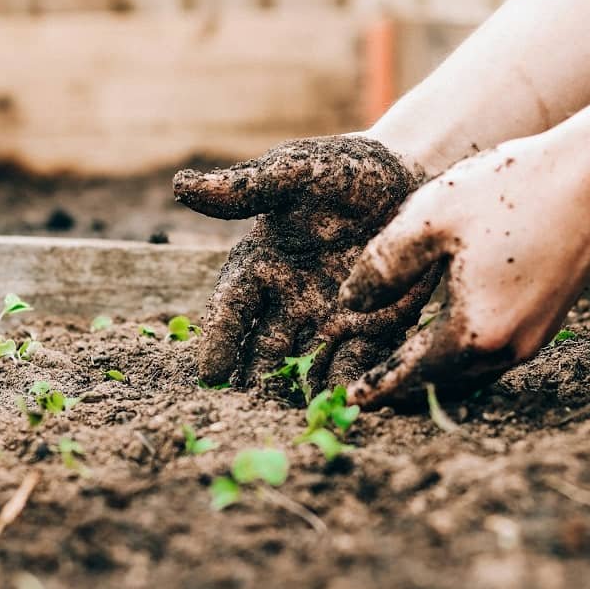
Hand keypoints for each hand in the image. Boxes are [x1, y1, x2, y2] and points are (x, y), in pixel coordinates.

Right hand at [174, 135, 439, 390]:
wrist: (408, 175)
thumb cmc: (342, 170)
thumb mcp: (295, 172)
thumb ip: (247, 188)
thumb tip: (181, 186)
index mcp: (260, 265)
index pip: (232, 308)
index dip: (220, 339)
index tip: (210, 373)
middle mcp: (289, 300)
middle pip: (265, 348)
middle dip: (256, 379)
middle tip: (248, 411)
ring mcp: (329, 319)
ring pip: (306, 364)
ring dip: (299, 391)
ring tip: (294, 419)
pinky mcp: (372, 328)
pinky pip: (357, 362)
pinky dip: (349, 384)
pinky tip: (345, 405)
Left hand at [339, 131, 589, 405]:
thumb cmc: (512, 190)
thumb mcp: (429, 219)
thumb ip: (382, 266)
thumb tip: (350, 303)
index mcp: (473, 332)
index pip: (412, 375)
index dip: (377, 387)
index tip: (350, 400)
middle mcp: (508, 348)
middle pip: (442, 381)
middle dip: (404, 384)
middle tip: (368, 387)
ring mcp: (534, 337)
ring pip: (470, 369)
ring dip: (434, 369)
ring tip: (401, 362)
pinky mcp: (549, 320)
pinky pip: (494, 351)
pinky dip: (463, 351)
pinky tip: (446, 330)